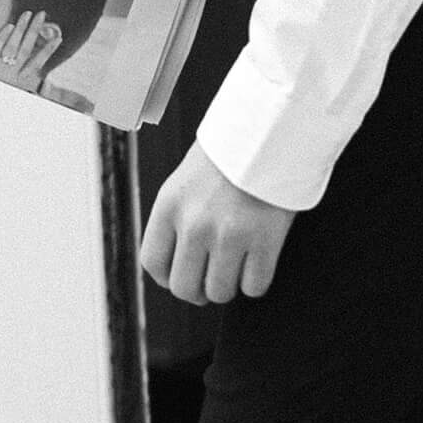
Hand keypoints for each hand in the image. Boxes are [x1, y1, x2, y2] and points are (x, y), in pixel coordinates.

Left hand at [0, 12, 62, 92]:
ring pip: (11, 46)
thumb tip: (50, 85)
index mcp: (20, 84)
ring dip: (20, 30)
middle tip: (41, 13)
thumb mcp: (19, 99)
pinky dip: (1, 38)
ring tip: (27, 14)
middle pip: (25, 49)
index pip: (37, 63)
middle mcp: (10, 76)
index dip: (48, 51)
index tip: (58, 38)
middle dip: (34, 30)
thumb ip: (37, 92)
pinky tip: (9, 26)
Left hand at [140, 142, 297, 304]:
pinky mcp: (264, 240)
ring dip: (229, 286)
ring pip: (220, 292)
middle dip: (199, 290)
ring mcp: (229, 234)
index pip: (153, 263)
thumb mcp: (186, 181)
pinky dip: (256, 282)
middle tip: (211, 280)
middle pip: (184, 287)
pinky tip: (258, 263)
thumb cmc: (230, 155)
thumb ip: (177, 219)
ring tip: (236, 268)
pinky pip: (255, 286)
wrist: (270, 131)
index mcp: (169, 206)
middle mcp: (193, 224)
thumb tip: (178, 264)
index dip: (167, 278)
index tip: (181, 276)